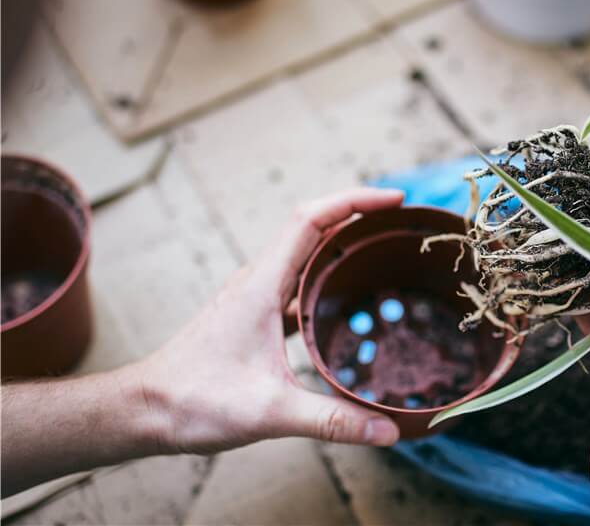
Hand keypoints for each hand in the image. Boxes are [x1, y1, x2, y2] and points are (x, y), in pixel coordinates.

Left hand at [133, 187, 404, 453]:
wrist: (143, 411)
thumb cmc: (193, 401)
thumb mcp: (271, 411)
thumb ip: (333, 420)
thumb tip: (389, 432)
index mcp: (261, 286)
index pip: (311, 220)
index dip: (354, 201)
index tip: (395, 201)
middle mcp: (257, 282)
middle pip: (312, 228)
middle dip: (357, 216)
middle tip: (401, 224)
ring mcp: (253, 298)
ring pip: (303, 255)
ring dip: (340, 245)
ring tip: (382, 253)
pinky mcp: (252, 317)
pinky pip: (296, 284)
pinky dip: (324, 279)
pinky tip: (344, 303)